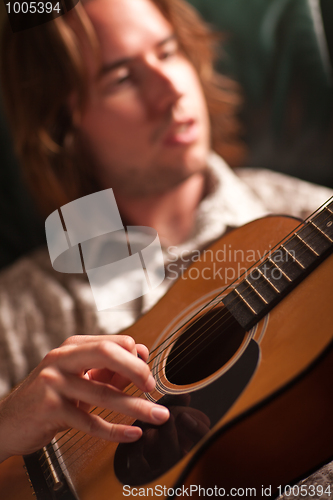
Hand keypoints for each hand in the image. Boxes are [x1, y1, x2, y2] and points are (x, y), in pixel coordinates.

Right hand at [0, 335, 168, 462]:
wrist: (8, 421)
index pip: (113, 342)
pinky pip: (90, 422)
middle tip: (152, 388)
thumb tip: (141, 357)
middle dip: (137, 371)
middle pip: (108, 354)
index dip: (135, 356)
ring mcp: (54, 383)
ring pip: (103, 393)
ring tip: (156, 414)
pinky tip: (132, 433)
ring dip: (135, 406)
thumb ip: (107, 369)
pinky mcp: (51, 409)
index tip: (149, 372)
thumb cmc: (48, 397)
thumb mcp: (78, 378)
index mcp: (73, 347)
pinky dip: (115, 430)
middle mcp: (62, 360)